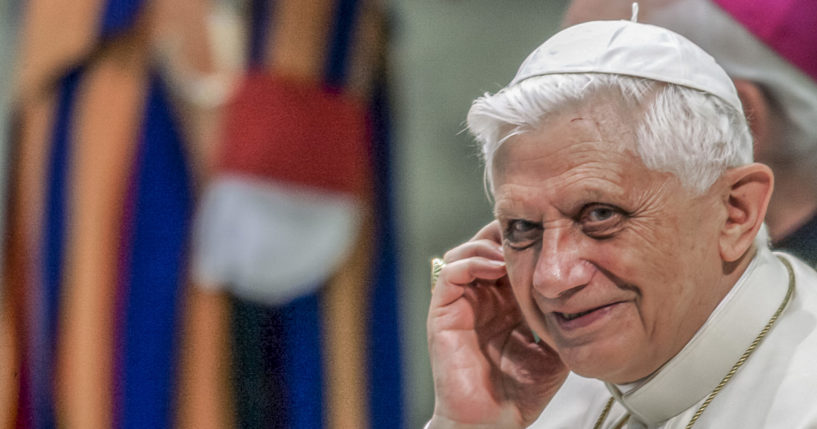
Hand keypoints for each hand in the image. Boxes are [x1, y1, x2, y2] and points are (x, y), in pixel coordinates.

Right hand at [427, 221, 567, 427]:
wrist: (494, 421)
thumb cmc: (519, 392)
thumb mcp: (554, 347)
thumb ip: (564, 319)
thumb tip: (593, 295)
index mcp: (504, 303)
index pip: (509, 257)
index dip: (526, 242)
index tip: (551, 235)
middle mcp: (480, 298)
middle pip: (486, 246)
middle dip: (507, 235)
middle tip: (532, 232)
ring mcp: (460, 304)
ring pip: (466, 252)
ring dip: (489, 245)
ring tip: (513, 251)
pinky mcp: (442, 314)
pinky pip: (450, 273)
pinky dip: (472, 262)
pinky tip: (495, 267)